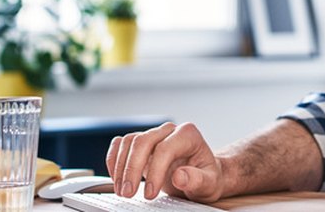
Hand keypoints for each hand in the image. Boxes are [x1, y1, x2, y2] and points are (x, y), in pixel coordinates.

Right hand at [106, 122, 224, 201]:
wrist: (203, 174)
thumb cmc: (208, 177)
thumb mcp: (209, 183)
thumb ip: (197, 179)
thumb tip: (179, 176)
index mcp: (188, 135)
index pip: (165, 149)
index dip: (155, 172)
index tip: (149, 194)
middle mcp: (169, 130)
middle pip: (143, 141)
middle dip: (132, 169)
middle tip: (128, 193)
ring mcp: (155, 135)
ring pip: (130, 142)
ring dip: (121, 167)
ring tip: (122, 191)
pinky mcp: (142, 143)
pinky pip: (122, 143)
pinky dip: (114, 159)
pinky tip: (116, 177)